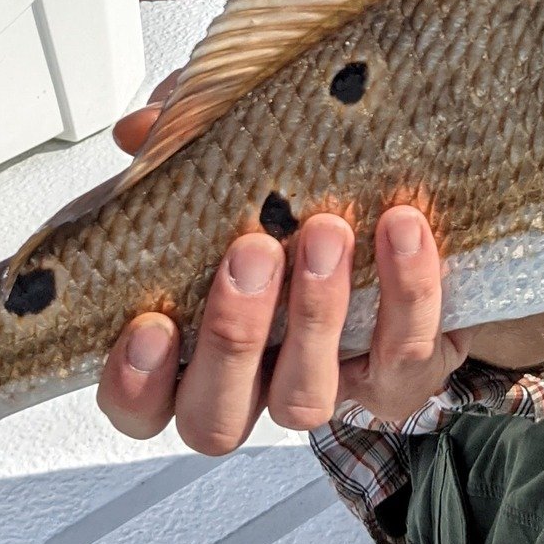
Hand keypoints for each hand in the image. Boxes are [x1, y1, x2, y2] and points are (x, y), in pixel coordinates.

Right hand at [98, 96, 543, 449]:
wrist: (405, 210)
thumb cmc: (292, 199)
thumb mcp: (228, 160)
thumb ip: (182, 140)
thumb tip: (146, 126)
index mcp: (193, 347)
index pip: (139, 404)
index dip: (135, 382)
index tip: (150, 322)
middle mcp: (256, 382)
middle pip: (216, 417)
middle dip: (230, 337)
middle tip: (252, 253)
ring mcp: (330, 385)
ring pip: (305, 401)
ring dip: (315, 316)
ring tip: (327, 233)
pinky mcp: (403, 374)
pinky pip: (406, 357)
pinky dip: (408, 292)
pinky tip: (403, 228)